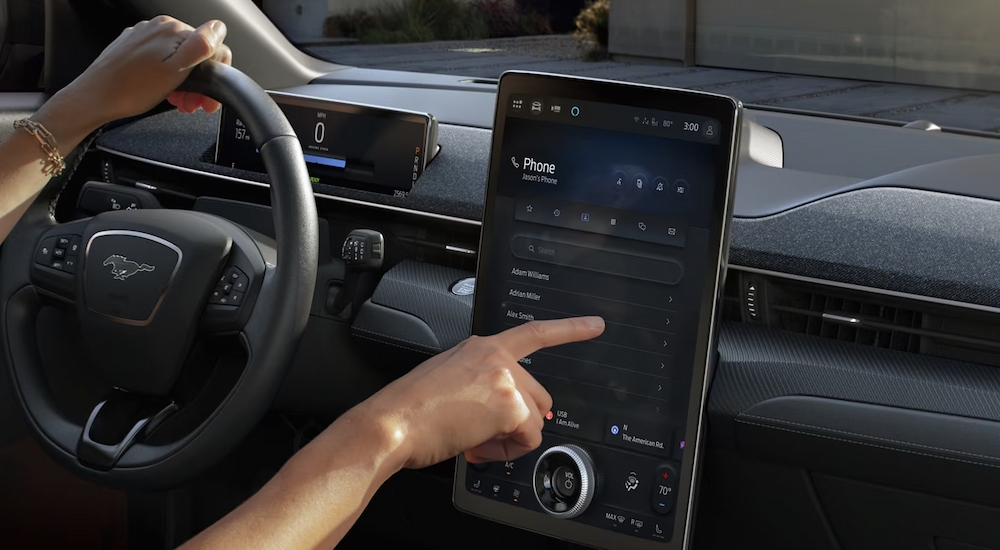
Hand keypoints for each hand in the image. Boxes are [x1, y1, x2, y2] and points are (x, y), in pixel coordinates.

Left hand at [36, 15, 231, 141]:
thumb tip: (218, 27)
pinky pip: (160, 59)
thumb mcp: (175, 71)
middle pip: (195, 53)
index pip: (212, 47)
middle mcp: (158, 27)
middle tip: (192, 104)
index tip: (207, 97)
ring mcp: (144, 36)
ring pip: (178, 57)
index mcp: (173, 30)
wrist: (94, 97)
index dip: (215, 75)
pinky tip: (162, 91)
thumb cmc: (131, 89)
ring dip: (184, 81)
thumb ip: (201, 46)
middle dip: (199, 81)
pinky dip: (167, 76)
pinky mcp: (133, 46)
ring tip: (178, 100)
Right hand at [357, 317, 604, 469]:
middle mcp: (496, 356)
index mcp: (481, 347)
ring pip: (534, 419)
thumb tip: (509, 416)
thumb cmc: (410, 410)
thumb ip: (483, 386)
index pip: (534, 332)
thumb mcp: (448, 380)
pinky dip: (507, 452)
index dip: (569, 328)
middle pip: (538, 395)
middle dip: (518, 421)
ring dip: (510, 439)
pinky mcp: (510, 406)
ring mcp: (505, 378)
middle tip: (483, 435)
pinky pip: (528, 439)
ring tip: (474, 441)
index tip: (594, 324)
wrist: (392, 424)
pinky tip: (477, 447)